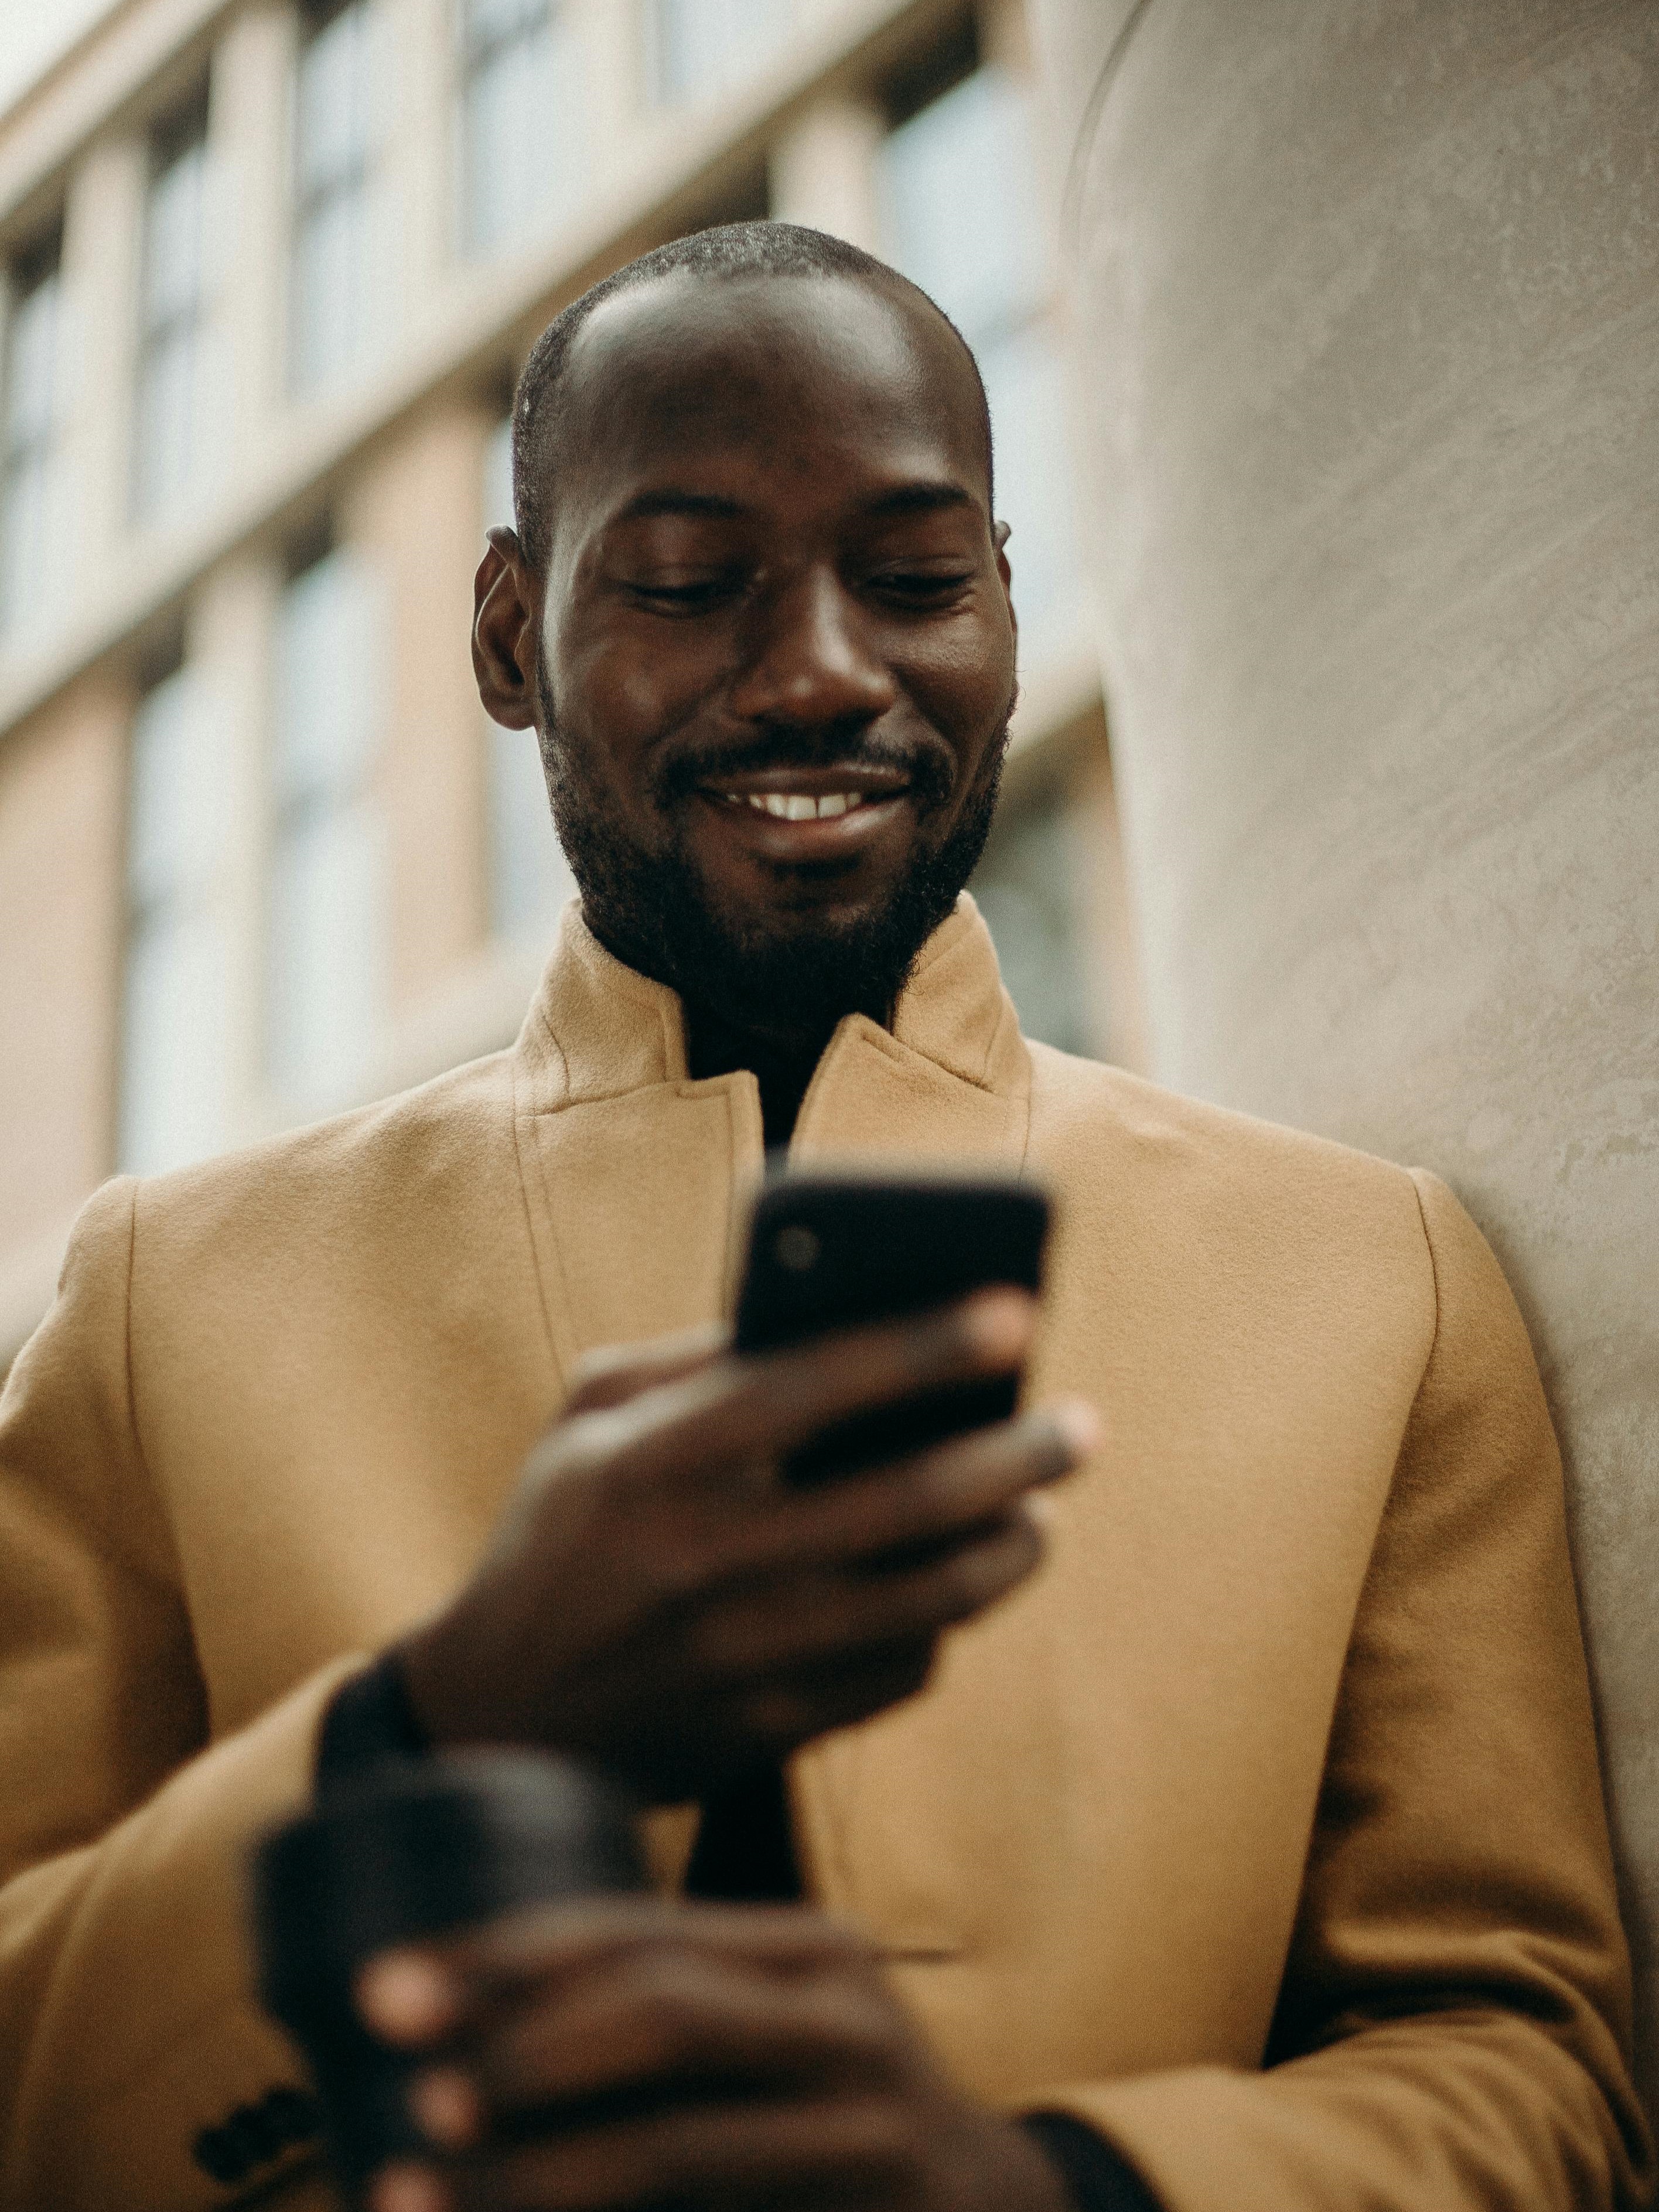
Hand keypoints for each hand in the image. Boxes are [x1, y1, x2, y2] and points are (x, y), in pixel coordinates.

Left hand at [357, 1899, 1075, 2211]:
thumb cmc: (835, 2131)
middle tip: (409, 2087)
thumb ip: (663, 2021)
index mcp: (805, 1952)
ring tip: (421, 2183)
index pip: (637, 1929)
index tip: (384, 1985)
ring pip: (677, 2138)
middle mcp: (843, 2014)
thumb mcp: (771, 2046)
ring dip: (537, 2170)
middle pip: (663, 2007)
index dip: (505, 1953)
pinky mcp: (874, 2208)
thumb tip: (454, 2042)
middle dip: (518, 2042)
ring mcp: (869, 2122)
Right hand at [396, 1292, 1095, 1802]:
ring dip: (1009, 1548)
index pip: (810, 1385)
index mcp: (649, 1462)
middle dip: (1014, 1453)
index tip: (1015, 1310)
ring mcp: (740, 1655)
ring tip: (1041, 1512)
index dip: (921, 1345)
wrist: (497, 1718)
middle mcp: (700, 1559)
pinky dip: (946, 1622)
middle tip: (1080, 1423)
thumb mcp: (587, 1421)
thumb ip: (692, 1358)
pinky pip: (901, 1669)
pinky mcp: (770, 1729)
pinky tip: (961, 1583)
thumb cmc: (558, 1536)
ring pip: (927, 1598)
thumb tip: (825, 1315)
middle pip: (902, 1499)